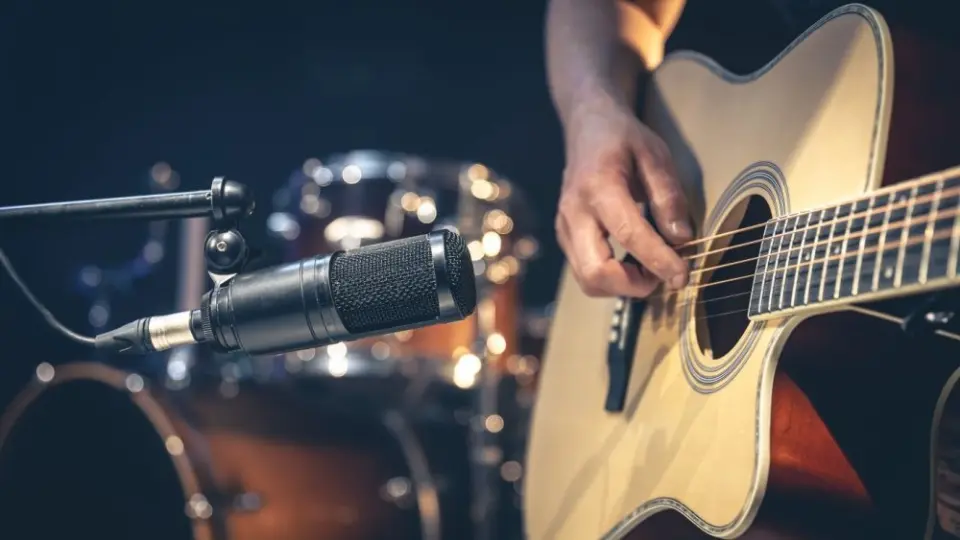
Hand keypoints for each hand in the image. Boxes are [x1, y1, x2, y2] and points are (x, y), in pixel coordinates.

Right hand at [556, 99, 691, 297]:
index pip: (628, 235)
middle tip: (661, 276)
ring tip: (648, 269)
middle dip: (632, 286)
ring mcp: (564, 227)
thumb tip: (681, 238)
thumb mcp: (655, 155)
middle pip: (595, 272)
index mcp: (599, 187)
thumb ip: (669, 196)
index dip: (658, 261)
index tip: (683, 275)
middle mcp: (574, 212)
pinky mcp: (564, 237)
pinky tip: (631, 263)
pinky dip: (611, 279)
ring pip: (587, 280)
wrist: (586, 127)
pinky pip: (584, 272)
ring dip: (622, 286)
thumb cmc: (623, 138)